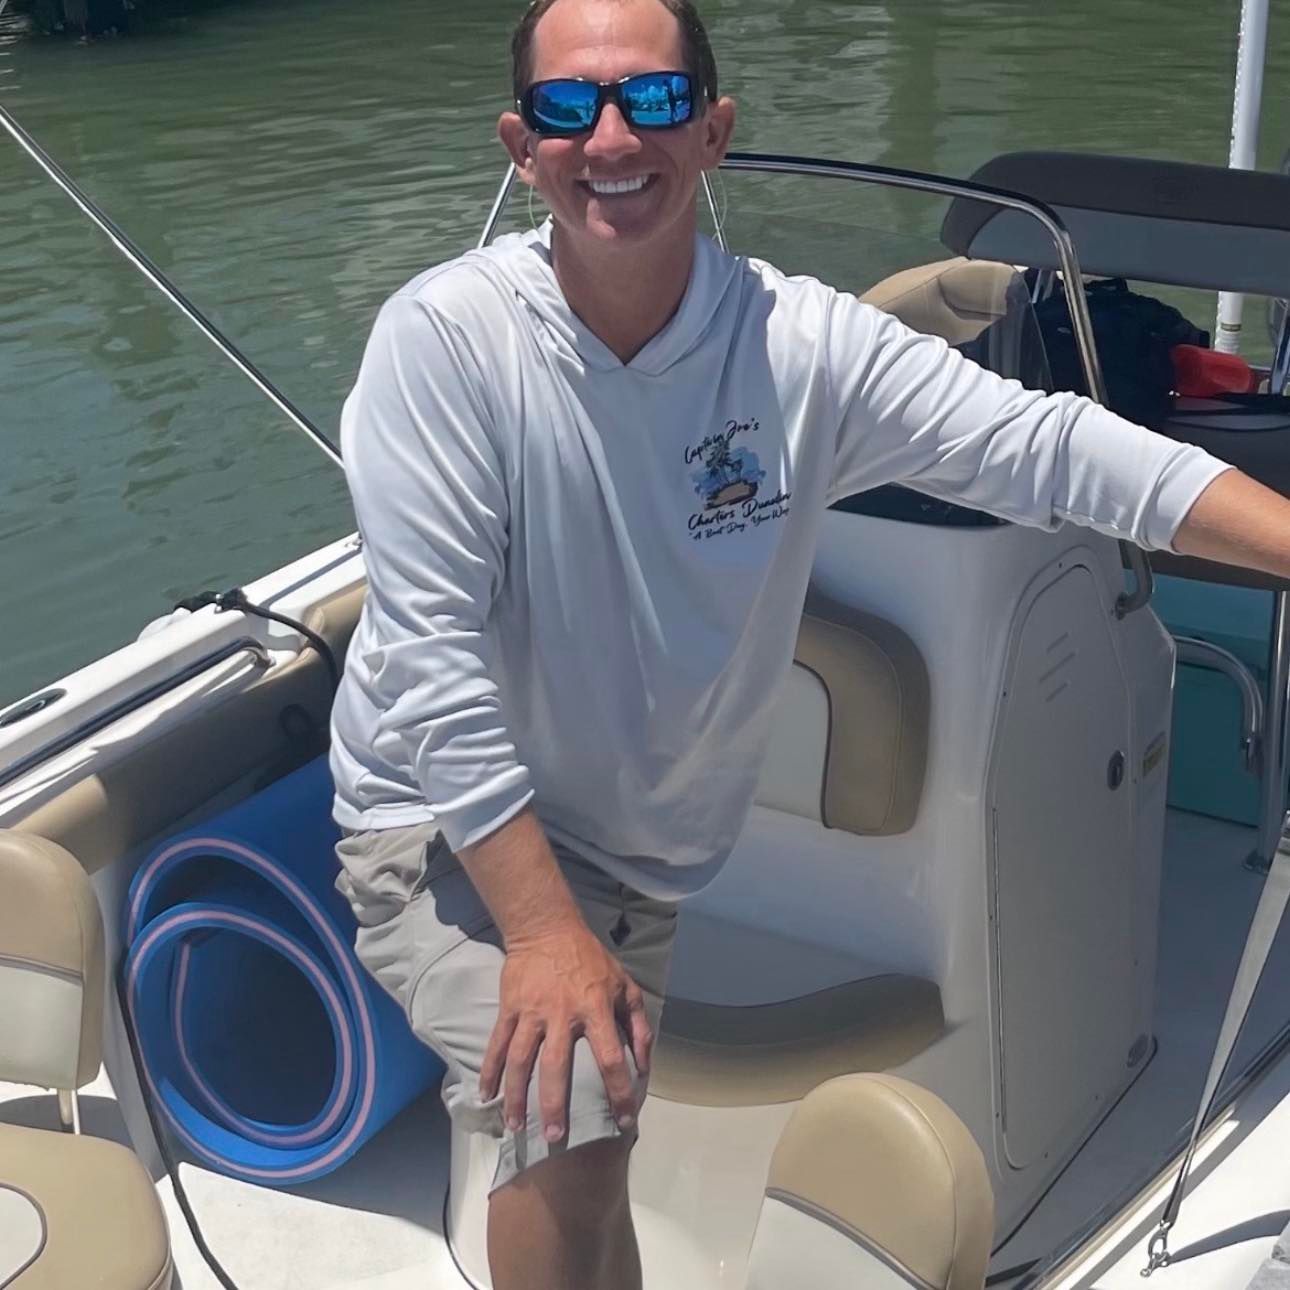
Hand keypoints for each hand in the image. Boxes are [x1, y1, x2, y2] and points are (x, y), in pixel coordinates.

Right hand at [478, 921, 652, 1142]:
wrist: (547, 928)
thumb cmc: (591, 959)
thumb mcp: (624, 984)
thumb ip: (637, 1024)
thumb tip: (645, 1065)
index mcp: (595, 1008)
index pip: (610, 1057)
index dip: (619, 1091)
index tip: (624, 1120)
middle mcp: (562, 1013)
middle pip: (556, 1066)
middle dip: (555, 1104)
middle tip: (555, 1136)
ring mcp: (532, 1011)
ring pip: (521, 1060)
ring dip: (516, 1095)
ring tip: (515, 1126)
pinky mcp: (509, 1007)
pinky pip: (497, 1043)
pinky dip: (490, 1070)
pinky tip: (486, 1096)